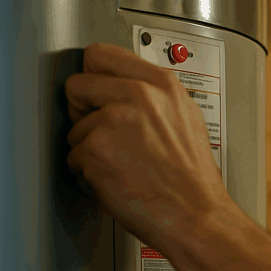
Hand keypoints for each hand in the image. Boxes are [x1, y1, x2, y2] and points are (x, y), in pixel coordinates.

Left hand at [65, 42, 232, 252]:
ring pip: (74, 128)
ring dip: (88, 149)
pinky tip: (114, 181)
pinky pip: (73, 158)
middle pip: (77, 86)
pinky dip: (88, 175)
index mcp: (162, 84)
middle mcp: (138, 96)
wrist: (196, 215)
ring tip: (119, 165)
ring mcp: (114, 121)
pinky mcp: (96, 150)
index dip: (94, 77)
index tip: (95, 92)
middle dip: (82, 111)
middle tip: (102, 133)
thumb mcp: (187, 120)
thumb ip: (155, 97)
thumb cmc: (194, 180)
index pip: (101, 55)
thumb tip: (126, 88)